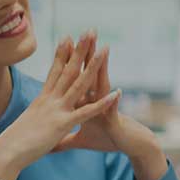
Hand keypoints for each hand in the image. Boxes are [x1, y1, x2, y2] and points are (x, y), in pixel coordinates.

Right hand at [0, 33, 118, 179]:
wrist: (4, 153)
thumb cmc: (12, 144)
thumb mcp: (27, 125)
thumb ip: (34, 118)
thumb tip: (33, 117)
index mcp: (42, 100)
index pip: (54, 72)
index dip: (62, 54)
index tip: (68, 37)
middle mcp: (50, 100)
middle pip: (68, 70)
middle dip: (80, 50)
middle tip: (90, 31)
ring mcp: (57, 110)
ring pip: (79, 83)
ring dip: (93, 66)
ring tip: (105, 49)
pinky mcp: (62, 124)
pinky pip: (86, 111)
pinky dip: (102, 103)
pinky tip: (116, 93)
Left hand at [53, 37, 168, 179]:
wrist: (129, 146)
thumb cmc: (107, 140)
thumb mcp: (81, 140)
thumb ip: (65, 140)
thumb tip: (50, 143)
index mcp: (86, 102)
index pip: (77, 77)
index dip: (70, 61)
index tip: (65, 42)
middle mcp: (97, 100)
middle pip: (89, 74)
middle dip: (87, 54)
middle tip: (87, 33)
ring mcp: (106, 108)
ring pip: (103, 85)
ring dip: (103, 70)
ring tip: (104, 51)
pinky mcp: (113, 121)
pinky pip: (112, 111)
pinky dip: (113, 103)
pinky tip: (117, 92)